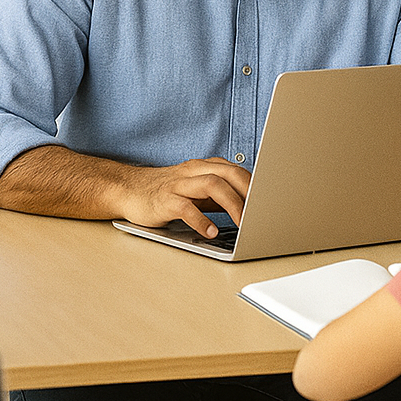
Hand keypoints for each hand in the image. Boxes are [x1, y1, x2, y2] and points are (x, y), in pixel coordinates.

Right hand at [115, 157, 250, 237]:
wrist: (129, 190)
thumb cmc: (167, 192)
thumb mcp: (197, 190)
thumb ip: (220, 195)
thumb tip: (251, 208)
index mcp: (203, 167)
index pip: (236, 170)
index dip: (255, 184)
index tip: (271, 201)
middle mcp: (193, 171)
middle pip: (228, 173)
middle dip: (248, 191)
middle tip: (262, 212)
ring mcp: (179, 185)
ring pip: (211, 184)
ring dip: (231, 203)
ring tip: (243, 223)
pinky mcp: (165, 200)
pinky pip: (186, 208)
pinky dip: (201, 220)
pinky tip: (211, 232)